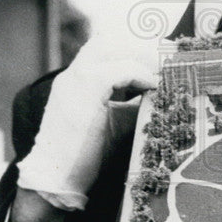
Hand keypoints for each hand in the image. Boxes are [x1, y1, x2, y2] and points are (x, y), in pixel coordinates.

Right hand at [16, 33, 169, 210]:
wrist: (55, 181)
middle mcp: (72, 75)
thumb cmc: (84, 157)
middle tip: (166, 60)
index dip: (133, 48)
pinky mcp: (83, 94)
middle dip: (140, 47)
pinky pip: (116, 71)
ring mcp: (74, 82)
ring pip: (111, 48)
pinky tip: (153, 87)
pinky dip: (139, 74)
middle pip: (107, 41)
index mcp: (75, 80)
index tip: (159, 58)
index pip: (103, 47)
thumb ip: (131, 105)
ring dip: (141, 57)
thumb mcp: (113, 123)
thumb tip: (162, 95)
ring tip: (162, 72)